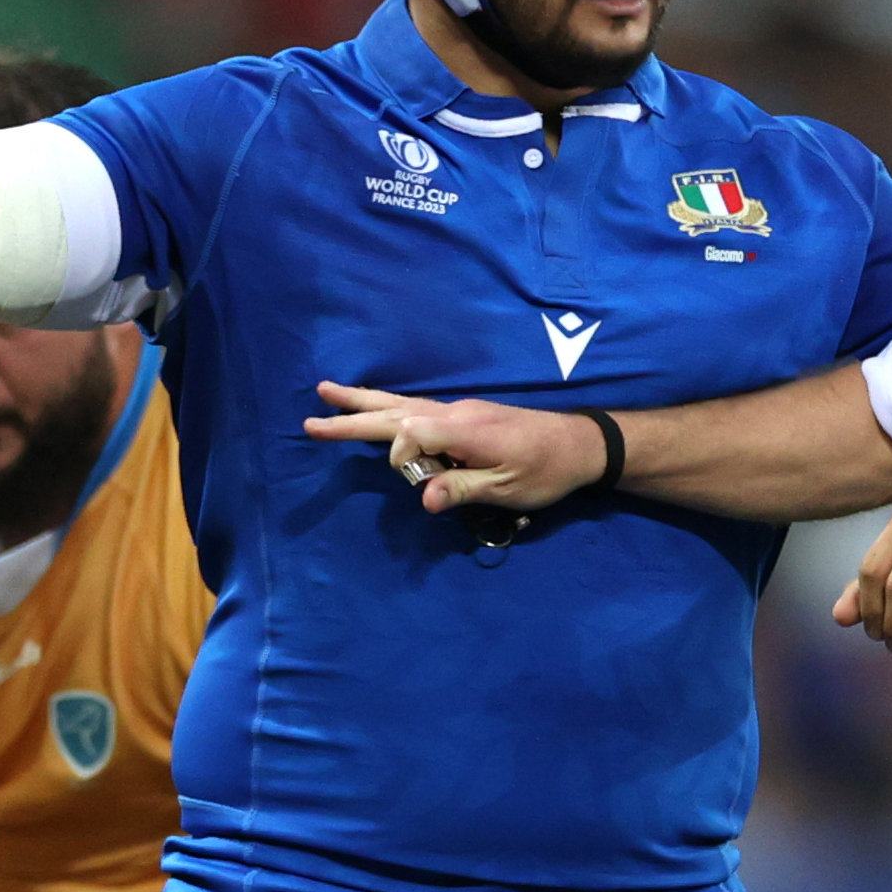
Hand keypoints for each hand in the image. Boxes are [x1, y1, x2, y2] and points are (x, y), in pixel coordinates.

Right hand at [303, 382, 600, 513]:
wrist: (580, 444)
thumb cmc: (547, 471)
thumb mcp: (508, 489)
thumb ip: (462, 489)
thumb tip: (423, 497)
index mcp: (462, 428)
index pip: (408, 435)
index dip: (400, 459)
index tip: (417, 483)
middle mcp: (454, 412)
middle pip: (393, 410)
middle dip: (351, 414)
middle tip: (311, 419)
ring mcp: (458, 410)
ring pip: (401, 404)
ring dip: (363, 402)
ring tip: (328, 393)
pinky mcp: (464, 416)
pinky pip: (415, 408)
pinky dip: (387, 406)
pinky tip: (376, 408)